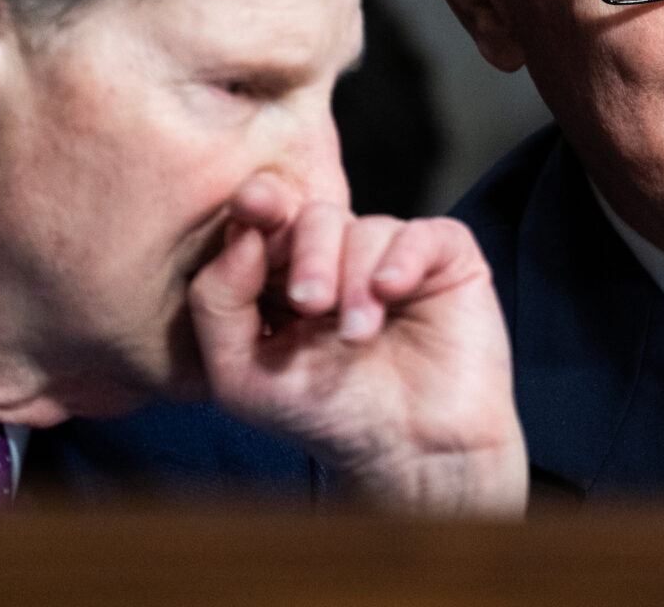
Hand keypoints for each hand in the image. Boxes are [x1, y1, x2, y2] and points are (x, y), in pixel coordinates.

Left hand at [188, 174, 527, 515]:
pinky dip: (403, 258)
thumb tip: (242, 234)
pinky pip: (423, 233)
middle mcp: (340, 257)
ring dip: (356, 283)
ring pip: (365, 228)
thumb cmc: (328, 418)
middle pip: (313, 217)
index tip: (250, 206)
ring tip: (359, 338)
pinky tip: (393, 292)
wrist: (411, 456)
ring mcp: (393, 255)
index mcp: (286, 275)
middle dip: (307, 256)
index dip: (257, 207)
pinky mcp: (446, 260)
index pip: (266, 224)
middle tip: (310, 303)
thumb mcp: (243, 375)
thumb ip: (217, 304)